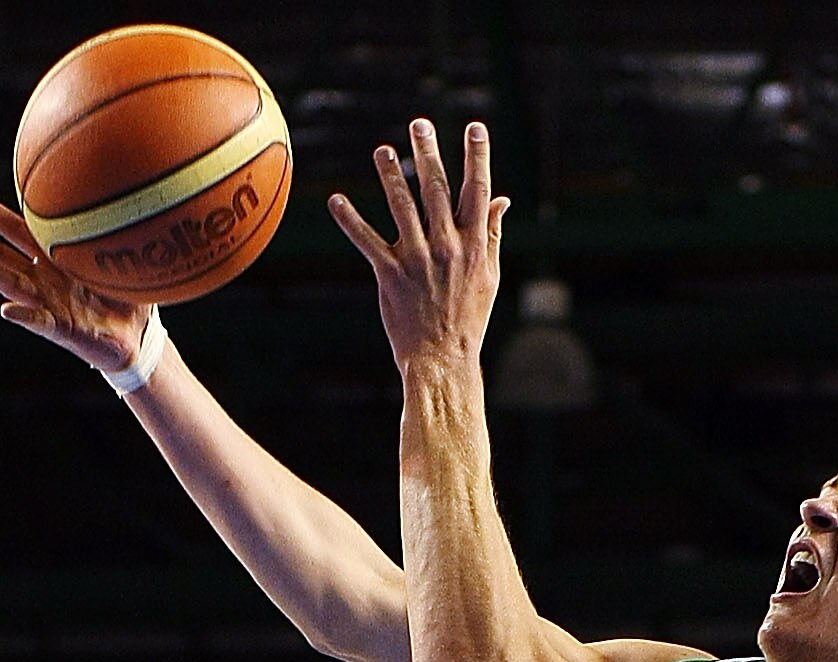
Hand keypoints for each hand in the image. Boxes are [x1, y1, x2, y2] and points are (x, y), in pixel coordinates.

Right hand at [0, 192, 149, 377]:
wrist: (140, 339)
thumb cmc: (127, 294)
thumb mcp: (119, 255)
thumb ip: (112, 228)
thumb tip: (122, 184)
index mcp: (51, 259)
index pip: (13, 230)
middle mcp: (43, 281)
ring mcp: (50, 305)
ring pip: (13, 285)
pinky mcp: (64, 331)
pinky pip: (42, 322)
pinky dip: (25, 316)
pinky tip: (6, 310)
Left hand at [329, 119, 507, 374]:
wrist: (443, 361)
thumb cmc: (467, 319)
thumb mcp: (488, 277)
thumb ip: (490, 235)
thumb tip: (501, 199)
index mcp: (473, 246)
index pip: (477, 193)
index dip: (477, 158)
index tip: (476, 127)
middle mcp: (447, 248)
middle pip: (437, 191)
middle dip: (429, 154)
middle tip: (420, 123)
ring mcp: (418, 261)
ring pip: (402, 208)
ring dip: (391, 176)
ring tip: (383, 151)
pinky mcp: (391, 275)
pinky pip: (368, 241)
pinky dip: (350, 220)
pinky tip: (336, 200)